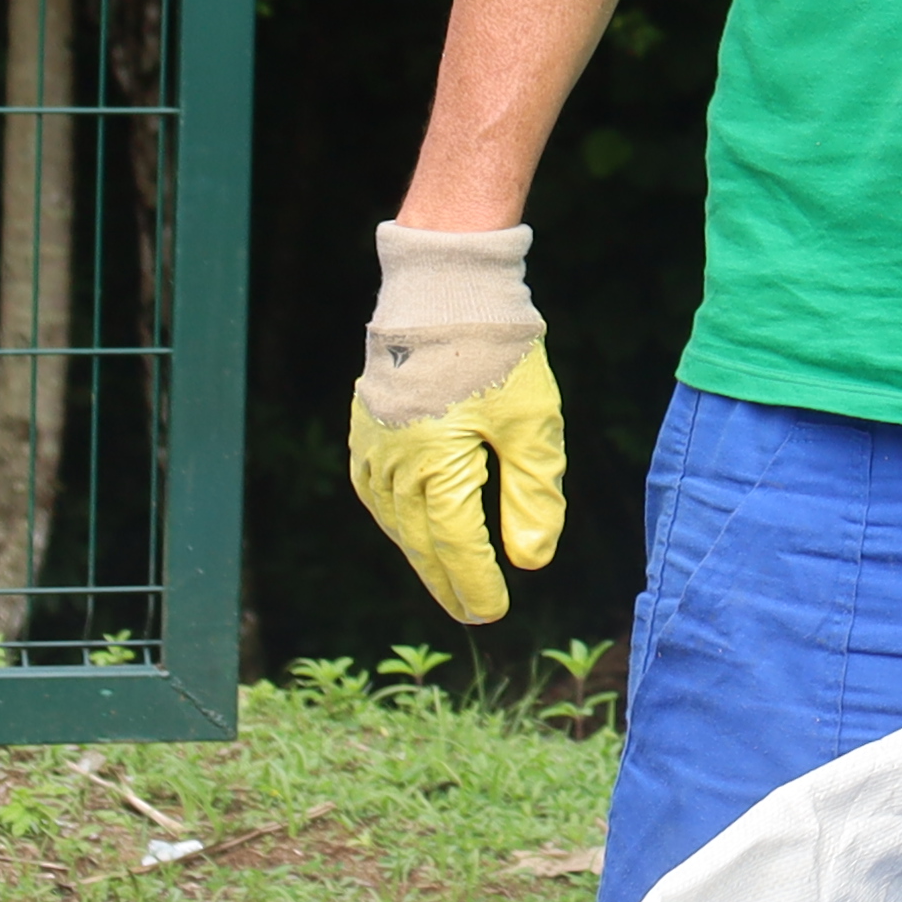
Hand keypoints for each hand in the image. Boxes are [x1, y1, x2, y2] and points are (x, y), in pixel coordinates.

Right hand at [350, 223, 566, 626]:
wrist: (445, 288)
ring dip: (419, 553)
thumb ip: (535, 495)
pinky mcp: (366, 423)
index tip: (493, 612)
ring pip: (393, 518)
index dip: (475, 583)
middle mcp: (394, 463)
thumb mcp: (533, 424)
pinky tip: (411, 526)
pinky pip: (374, 489)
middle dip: (447, 580)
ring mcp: (373, 444)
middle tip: (471, 614)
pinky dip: (396, 517)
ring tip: (446, 579)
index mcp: (436, 467)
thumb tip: (532, 559)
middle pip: (420, 541)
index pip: (455, 545)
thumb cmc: (497, 353)